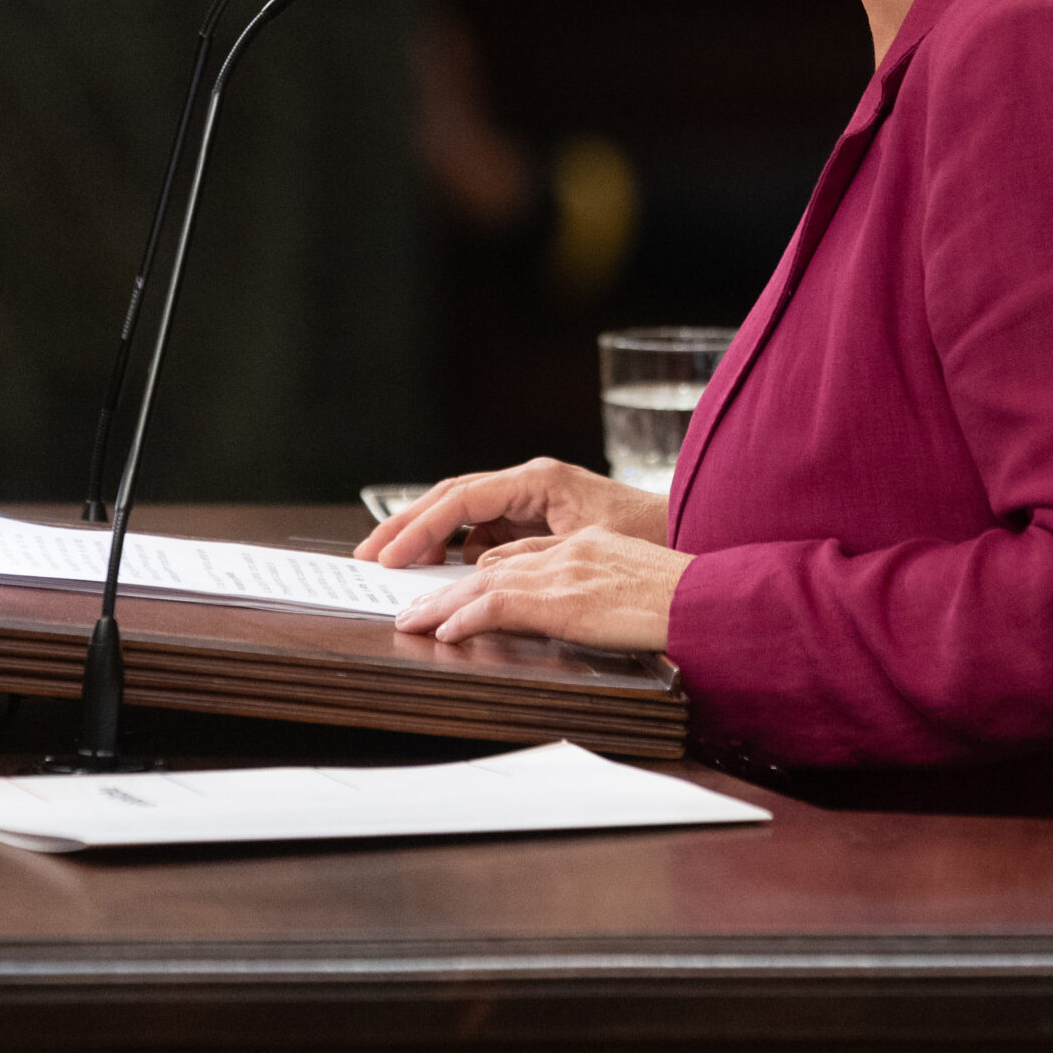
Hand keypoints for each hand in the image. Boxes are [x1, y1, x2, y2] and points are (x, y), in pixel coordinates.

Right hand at [354, 456, 666, 566]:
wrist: (684, 536)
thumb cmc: (644, 538)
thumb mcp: (583, 548)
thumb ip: (527, 556)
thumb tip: (475, 570)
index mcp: (538, 480)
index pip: (463, 498)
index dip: (420, 527)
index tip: (389, 556)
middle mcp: (529, 482)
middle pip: (452, 498)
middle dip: (407, 526)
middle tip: (367, 557)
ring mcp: (531, 499)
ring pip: (463, 513)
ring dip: (426, 537)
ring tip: (391, 566)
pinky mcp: (536, 518)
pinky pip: (483, 530)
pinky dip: (455, 548)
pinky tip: (439, 572)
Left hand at [392, 526, 691, 649]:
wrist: (708, 601)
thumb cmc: (688, 601)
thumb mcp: (637, 584)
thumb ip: (602, 588)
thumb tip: (584, 611)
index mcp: (587, 545)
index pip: (521, 553)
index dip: (482, 570)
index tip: (457, 586)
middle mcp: (568, 551)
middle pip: (490, 562)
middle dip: (446, 584)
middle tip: (413, 605)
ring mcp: (562, 572)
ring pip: (482, 581)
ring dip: (440, 603)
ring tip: (410, 621)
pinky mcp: (560, 599)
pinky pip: (496, 605)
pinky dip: (464, 618)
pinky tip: (444, 632)